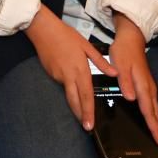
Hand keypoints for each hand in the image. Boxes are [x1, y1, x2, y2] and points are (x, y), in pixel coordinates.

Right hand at [25, 5, 115, 131]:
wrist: (43, 29)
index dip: (88, 111)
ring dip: (75, 105)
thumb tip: (114, 73)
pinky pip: (62, 84)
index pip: (86, 95)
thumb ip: (100, 61)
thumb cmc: (66, 35)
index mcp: (80, 69)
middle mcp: (68, 76)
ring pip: (68, 94)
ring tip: (82, 115)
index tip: (90, 125)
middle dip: (81, 115)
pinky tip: (71, 90)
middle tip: (86, 127)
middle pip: (74, 101)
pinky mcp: (51, 73)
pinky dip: (68, 90)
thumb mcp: (86, 45)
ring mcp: (58, 76)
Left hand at [109, 15, 157, 147]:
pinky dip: (153, 112)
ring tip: (157, 134)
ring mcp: (149, 85)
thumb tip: (131, 98)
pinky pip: (152, 101)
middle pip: (154, 111)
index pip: (148, 109)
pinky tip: (150, 116)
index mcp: (142, 84)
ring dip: (156, 120)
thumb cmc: (124, 51)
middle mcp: (149, 87)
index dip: (153, 126)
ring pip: (154, 107)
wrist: (132, 38)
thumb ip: (125, 81)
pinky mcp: (147, 83)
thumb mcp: (120, 64)